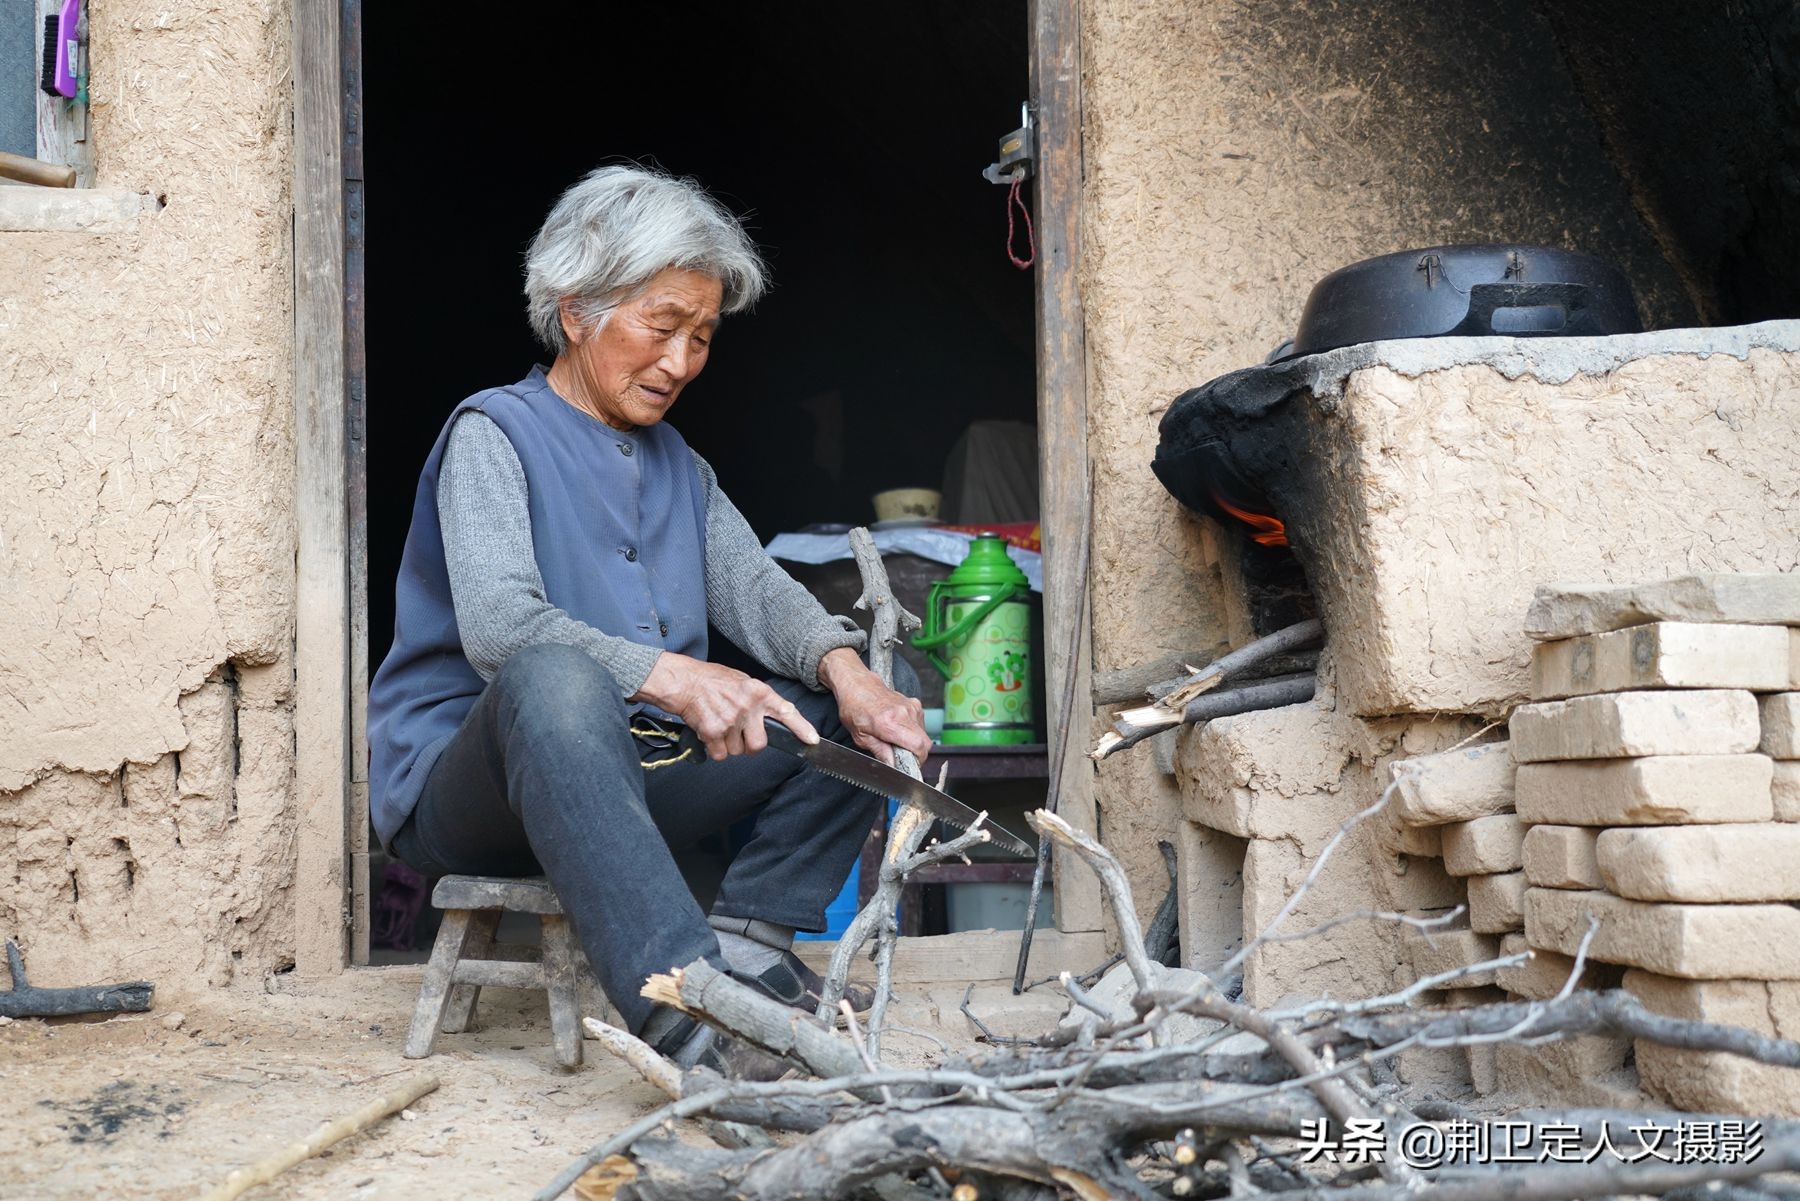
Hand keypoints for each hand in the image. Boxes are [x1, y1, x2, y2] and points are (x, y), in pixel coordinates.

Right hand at [634, 653, 817, 760]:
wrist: (684, 681)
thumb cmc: (712, 681)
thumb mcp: (743, 681)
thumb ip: (758, 699)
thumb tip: (771, 718)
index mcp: (758, 692)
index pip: (786, 712)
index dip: (801, 728)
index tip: (813, 741)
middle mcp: (748, 707)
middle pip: (759, 745)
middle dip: (749, 745)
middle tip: (738, 734)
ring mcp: (731, 720)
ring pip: (737, 751)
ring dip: (728, 745)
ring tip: (719, 724)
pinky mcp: (714, 732)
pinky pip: (720, 755)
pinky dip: (714, 749)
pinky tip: (709, 732)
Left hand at [817, 647, 931, 765]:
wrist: (857, 684)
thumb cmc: (854, 708)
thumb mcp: (861, 736)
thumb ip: (880, 752)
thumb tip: (893, 766)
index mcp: (889, 722)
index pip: (918, 745)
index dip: (917, 760)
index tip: (907, 766)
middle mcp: (904, 713)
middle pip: (925, 742)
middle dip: (916, 754)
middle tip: (901, 757)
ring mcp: (911, 707)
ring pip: (923, 734)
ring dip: (913, 742)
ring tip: (896, 740)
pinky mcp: (915, 704)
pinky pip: (920, 725)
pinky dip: (912, 732)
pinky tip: (898, 730)